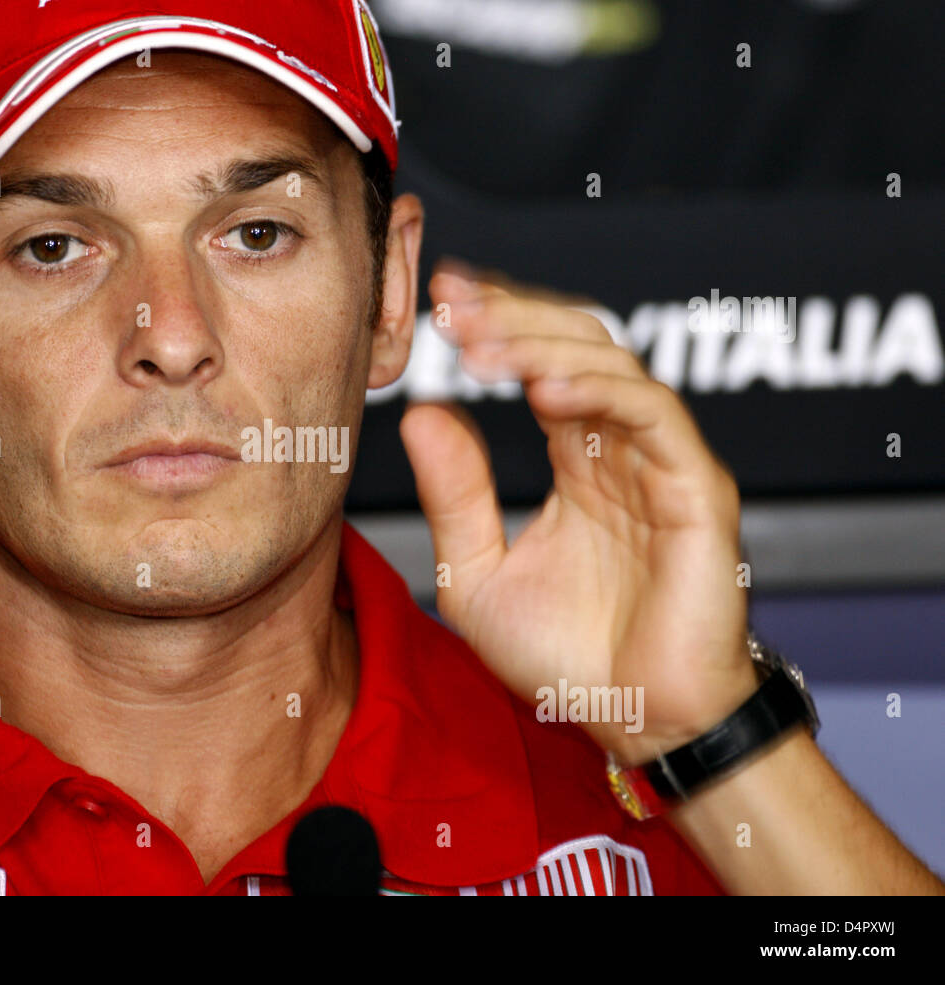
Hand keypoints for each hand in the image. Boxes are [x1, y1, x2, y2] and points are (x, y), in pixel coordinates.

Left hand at [400, 261, 757, 763]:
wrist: (633, 726)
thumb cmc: (568, 659)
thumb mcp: (478, 572)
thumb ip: (455, 494)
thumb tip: (421, 412)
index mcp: (578, 461)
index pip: (543, 364)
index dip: (498, 324)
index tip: (440, 302)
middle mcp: (621, 450)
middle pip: (577, 347)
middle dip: (514, 317)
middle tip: (451, 305)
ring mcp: (662, 463)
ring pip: (614, 367)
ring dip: (544, 346)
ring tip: (480, 345)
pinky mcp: (697, 489)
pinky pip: (653, 416)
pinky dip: (598, 392)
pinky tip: (542, 388)